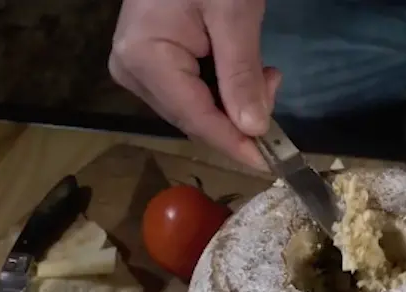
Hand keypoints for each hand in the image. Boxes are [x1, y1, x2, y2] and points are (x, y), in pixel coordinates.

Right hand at [109, 0, 281, 169]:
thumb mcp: (233, 12)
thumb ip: (241, 73)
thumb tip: (253, 128)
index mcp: (144, 57)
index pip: (196, 119)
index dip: (235, 144)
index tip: (270, 163)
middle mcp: (132, 71)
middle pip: (195, 118)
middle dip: (239, 117)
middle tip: (273, 84)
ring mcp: (137, 69)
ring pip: (195, 111)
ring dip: (234, 103)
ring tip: (264, 73)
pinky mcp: (149, 64)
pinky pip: (191, 94)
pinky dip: (223, 91)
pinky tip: (243, 72)